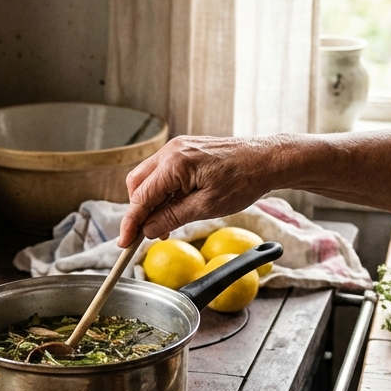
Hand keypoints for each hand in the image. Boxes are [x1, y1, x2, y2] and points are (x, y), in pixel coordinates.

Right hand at [119, 135, 287, 246]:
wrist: (267, 160)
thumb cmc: (243, 181)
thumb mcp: (206, 207)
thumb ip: (172, 217)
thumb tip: (147, 230)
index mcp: (174, 164)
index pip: (140, 197)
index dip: (130, 223)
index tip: (124, 242)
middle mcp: (171, 151)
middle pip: (137, 184)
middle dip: (138, 211)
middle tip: (147, 235)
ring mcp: (178, 148)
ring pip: (149, 178)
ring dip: (152, 202)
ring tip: (166, 224)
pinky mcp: (185, 151)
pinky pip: (163, 172)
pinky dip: (163, 192)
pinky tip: (175, 207)